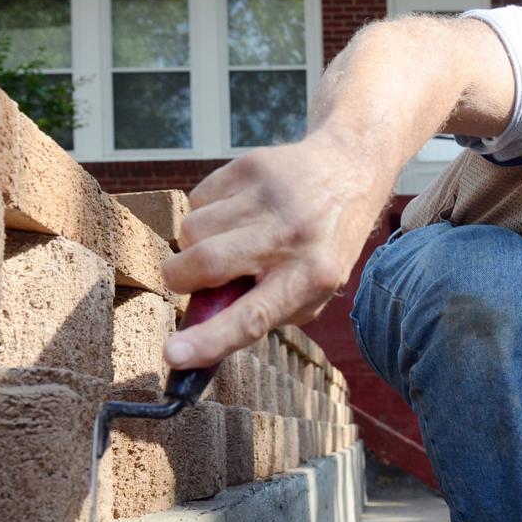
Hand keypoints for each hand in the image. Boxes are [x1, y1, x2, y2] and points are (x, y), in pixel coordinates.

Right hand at [161, 130, 388, 368]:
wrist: (348, 173)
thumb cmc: (321, 247)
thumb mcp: (310, 291)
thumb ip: (261, 312)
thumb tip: (202, 329)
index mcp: (311, 278)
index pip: (253, 318)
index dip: (209, 340)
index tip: (172, 356)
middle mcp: (291, 236)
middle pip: (206, 262)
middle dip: (180, 278)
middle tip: (190, 279)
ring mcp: (270, 197)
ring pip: (191, 230)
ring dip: (194, 245)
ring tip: (228, 240)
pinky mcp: (251, 166)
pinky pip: (196, 199)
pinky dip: (204, 213)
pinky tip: (235, 212)